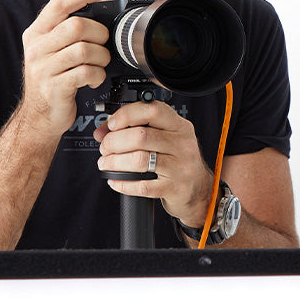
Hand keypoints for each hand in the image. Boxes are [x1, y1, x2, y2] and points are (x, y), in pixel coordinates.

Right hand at [19, 0, 111, 138]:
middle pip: (77, 26)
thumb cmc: (50, 75)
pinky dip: (97, 74)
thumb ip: (63, 10)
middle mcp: (37, 48)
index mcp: (36, 32)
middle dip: (99, 32)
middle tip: (104, 42)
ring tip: (100, 62)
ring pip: (84, 50)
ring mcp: (43, 69)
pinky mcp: (54, 88)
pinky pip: (85, 73)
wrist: (39, 116)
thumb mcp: (51, 41)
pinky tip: (94, 77)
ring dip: (101, 56)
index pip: (58, 3)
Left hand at [95, 99, 212, 228]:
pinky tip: (115, 180)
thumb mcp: (164, 139)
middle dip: (114, 141)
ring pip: (139, 160)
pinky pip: (143, 186)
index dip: (127, 115)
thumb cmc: (176, 160)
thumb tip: (102, 132)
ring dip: (115, 162)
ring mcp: (180, 167)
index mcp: (179, 126)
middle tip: (105, 147)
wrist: (198, 188)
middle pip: (141, 136)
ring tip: (106, 163)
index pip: (153, 110)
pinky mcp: (174, 188)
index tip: (112, 124)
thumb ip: (135, 129)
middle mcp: (182, 144)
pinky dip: (123, 183)